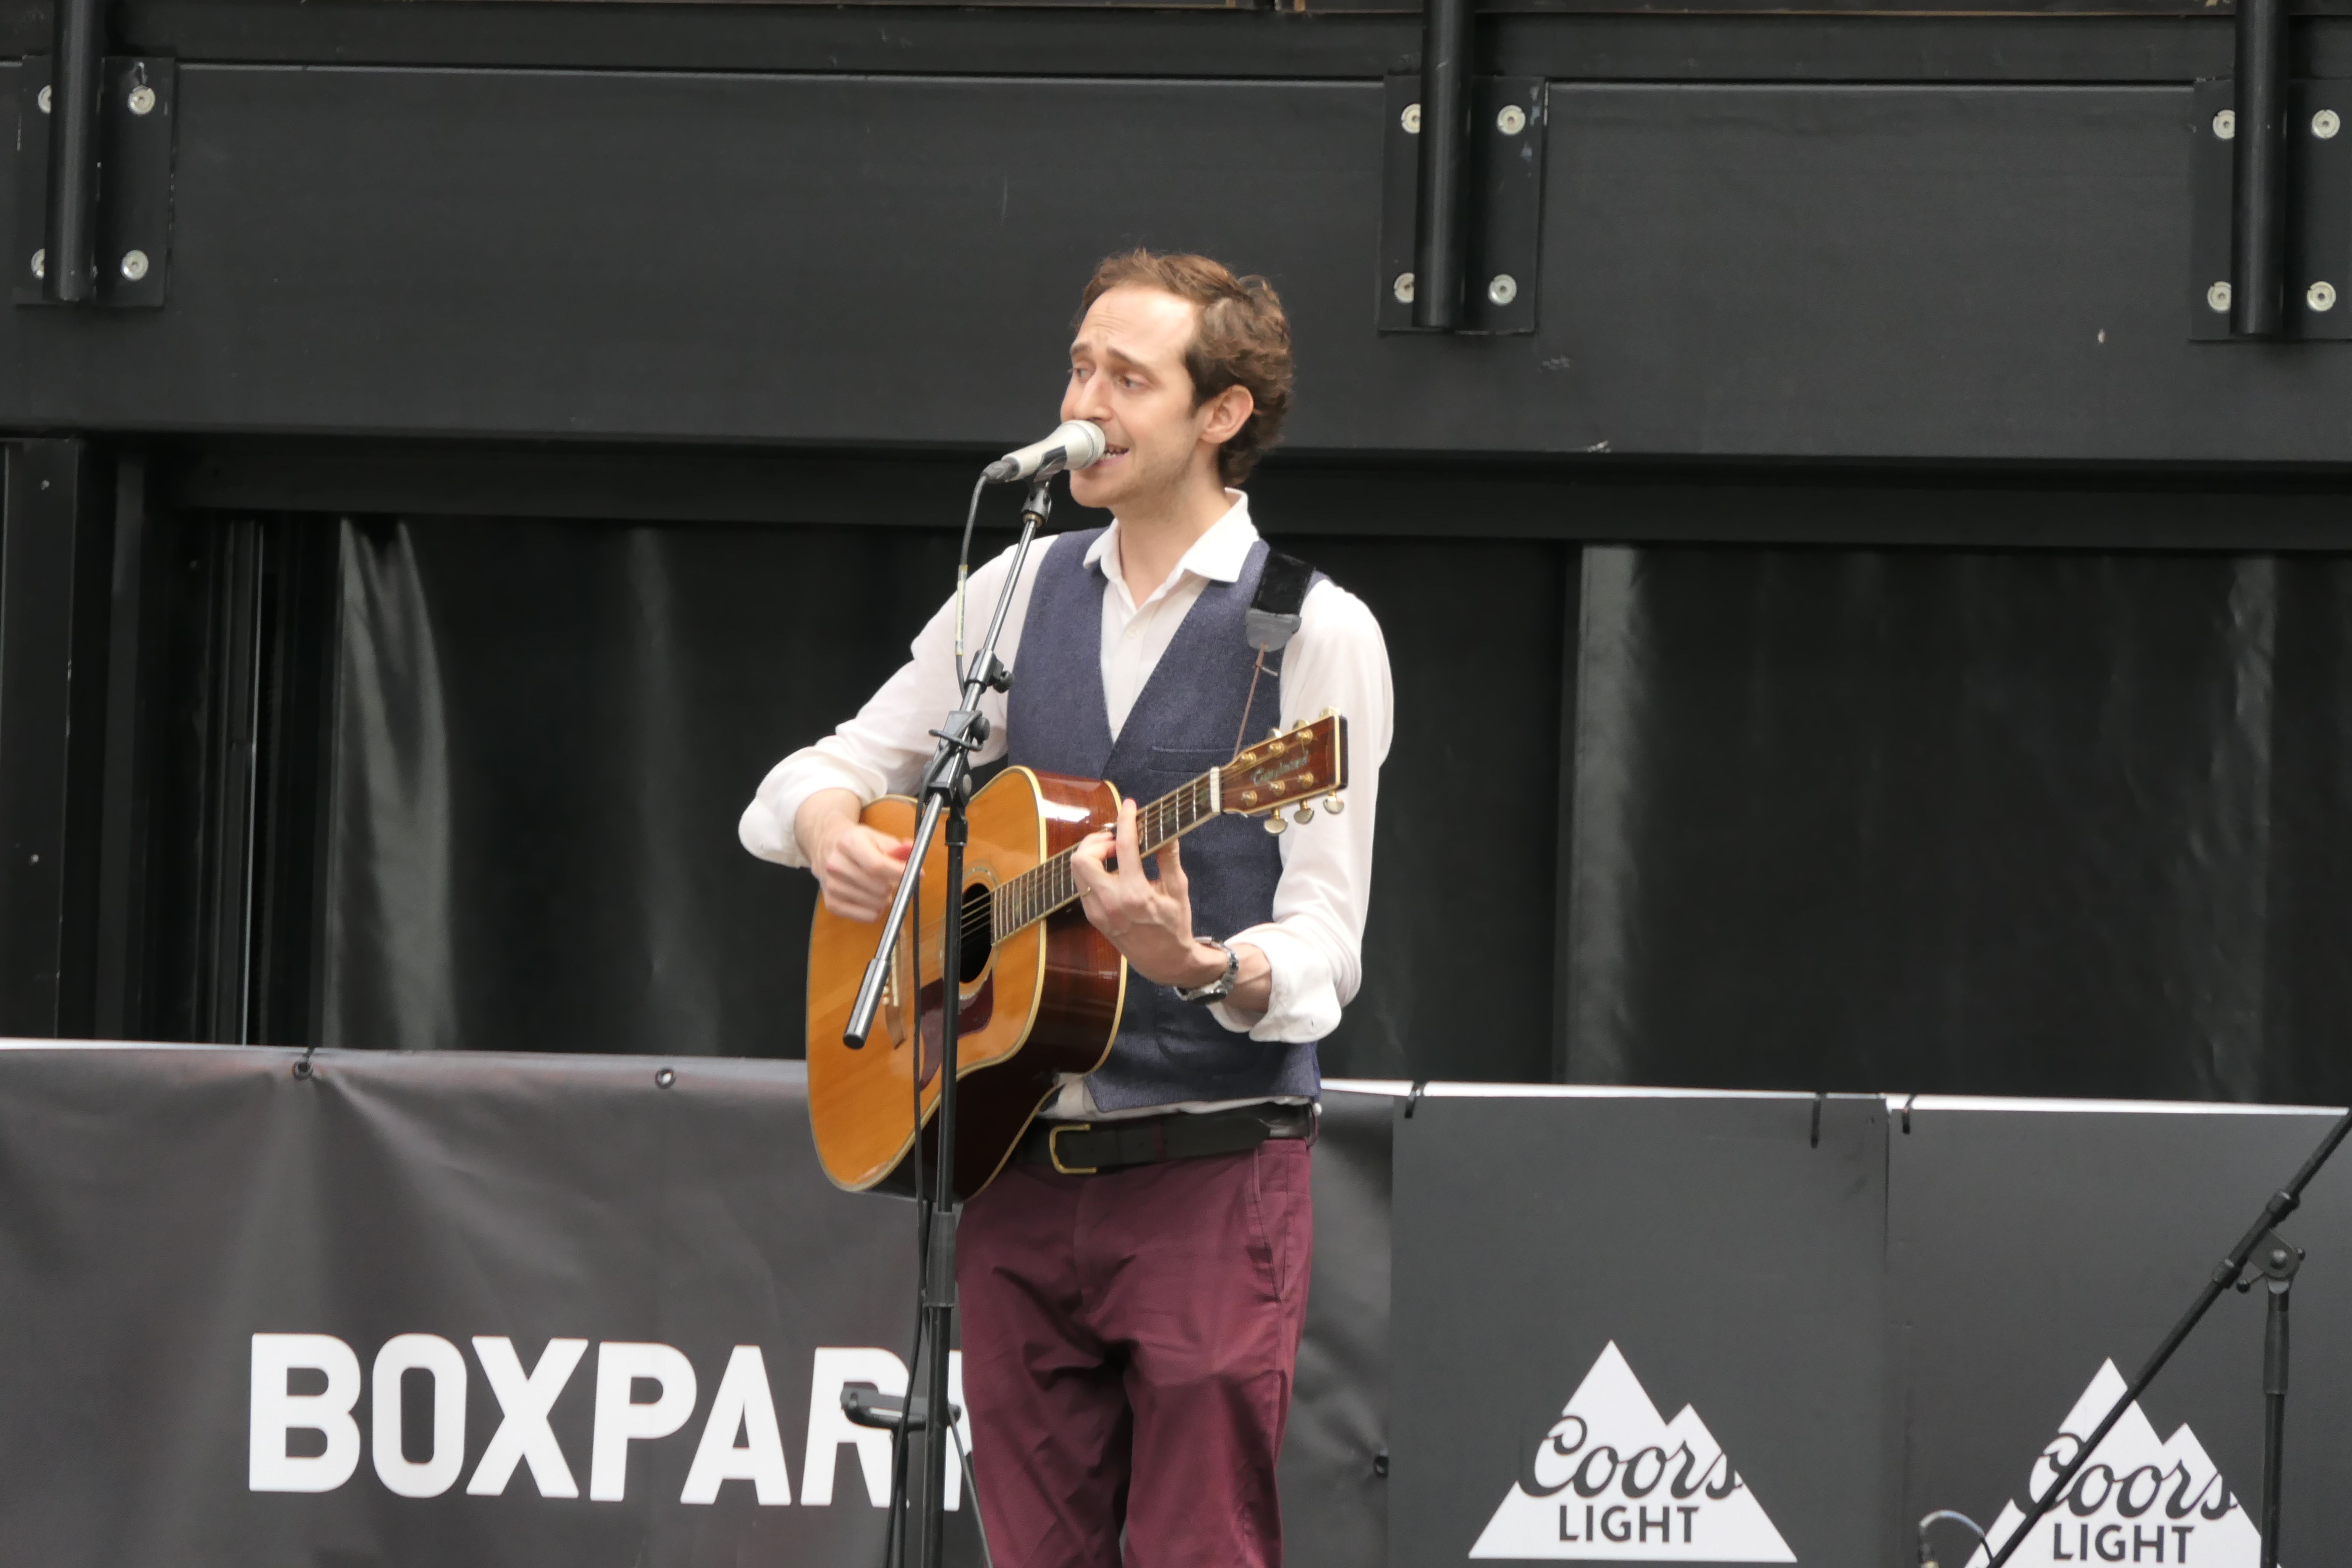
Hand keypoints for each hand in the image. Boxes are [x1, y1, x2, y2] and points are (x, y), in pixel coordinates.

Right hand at [800, 790, 912, 923]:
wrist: (827, 845)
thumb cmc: (858, 843)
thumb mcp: (879, 838)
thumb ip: (900, 850)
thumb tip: (917, 863)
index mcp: (849, 843)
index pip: (877, 866)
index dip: (900, 874)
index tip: (915, 875)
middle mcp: (836, 864)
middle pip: (878, 888)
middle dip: (893, 886)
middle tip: (890, 879)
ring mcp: (831, 885)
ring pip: (875, 905)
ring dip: (885, 899)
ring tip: (878, 886)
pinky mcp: (831, 903)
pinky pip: (867, 917)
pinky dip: (875, 910)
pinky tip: (871, 897)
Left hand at [1068, 797, 1227, 988]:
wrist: (1163, 962)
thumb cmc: (1175, 925)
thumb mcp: (1177, 889)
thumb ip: (1169, 856)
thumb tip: (1166, 828)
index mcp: (1135, 895)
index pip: (1123, 847)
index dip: (1125, 821)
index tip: (1130, 806)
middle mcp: (1110, 903)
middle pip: (1083, 857)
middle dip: (1097, 840)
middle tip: (1116, 840)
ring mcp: (1097, 911)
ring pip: (1077, 869)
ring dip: (1092, 853)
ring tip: (1114, 853)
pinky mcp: (1092, 916)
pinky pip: (1082, 883)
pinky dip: (1093, 870)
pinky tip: (1112, 870)